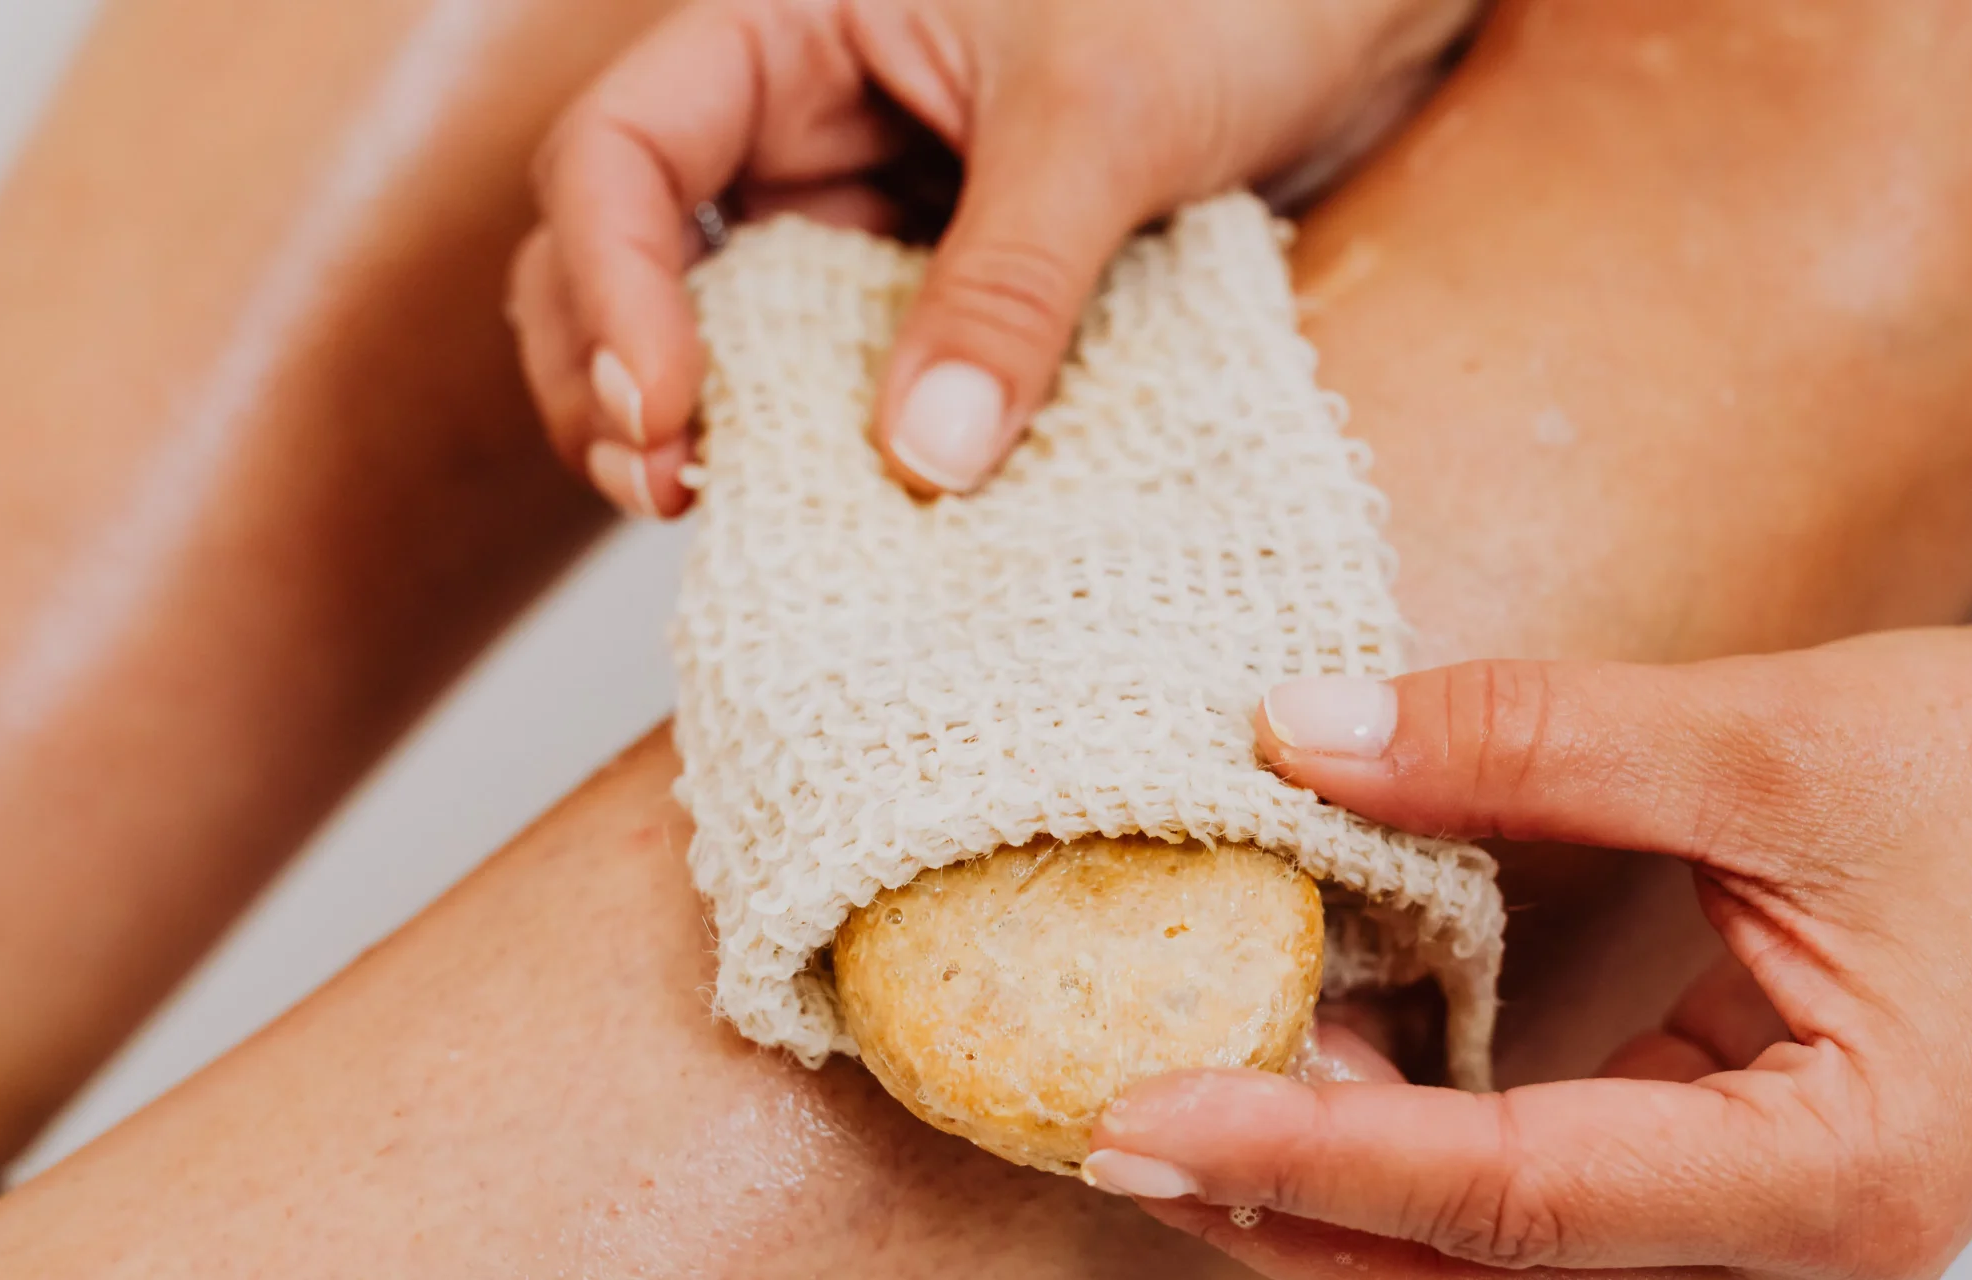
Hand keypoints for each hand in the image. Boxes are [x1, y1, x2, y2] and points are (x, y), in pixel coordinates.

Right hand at [509, 0, 1476, 516]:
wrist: (1362, 16)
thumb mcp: (1106, 119)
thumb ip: (1010, 283)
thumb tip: (922, 464)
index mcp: (791, 28)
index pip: (620, 154)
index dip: (610, 288)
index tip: (668, 414)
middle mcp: (807, 123)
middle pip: (634, 263)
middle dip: (624, 387)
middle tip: (674, 502)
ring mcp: (874, 216)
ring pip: (746, 343)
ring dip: (729, 441)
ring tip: (750, 536)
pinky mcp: (952, 295)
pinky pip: (868, 387)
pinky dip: (855, 460)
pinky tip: (872, 530)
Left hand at [1082, 578, 1971, 1279]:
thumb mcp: (1769, 734)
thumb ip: (1526, 740)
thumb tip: (1297, 734)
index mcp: (1836, 1178)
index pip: (1500, 1199)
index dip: (1299, 1157)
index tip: (1133, 1112)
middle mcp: (1811, 1275)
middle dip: (1278, 1218)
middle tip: (1106, 1123)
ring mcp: (1785, 1275)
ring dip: (1336, 1208)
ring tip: (1190, 1092)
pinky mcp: (1756, 1228)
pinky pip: (1547, 1243)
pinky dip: (1420, 1178)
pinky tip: (1334, 1078)